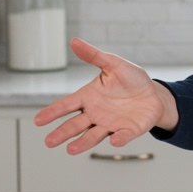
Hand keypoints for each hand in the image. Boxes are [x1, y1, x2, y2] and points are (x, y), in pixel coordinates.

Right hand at [32, 38, 178, 154]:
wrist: (155, 94)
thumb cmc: (131, 79)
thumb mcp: (114, 64)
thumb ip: (94, 56)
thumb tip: (74, 41)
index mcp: (89, 97)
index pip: (66, 105)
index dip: (52, 112)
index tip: (38, 121)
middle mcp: (96, 113)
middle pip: (75, 124)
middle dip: (62, 133)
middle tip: (49, 142)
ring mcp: (110, 124)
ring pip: (93, 135)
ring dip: (83, 142)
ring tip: (70, 150)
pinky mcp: (127, 131)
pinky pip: (122, 136)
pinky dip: (118, 139)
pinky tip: (113, 140)